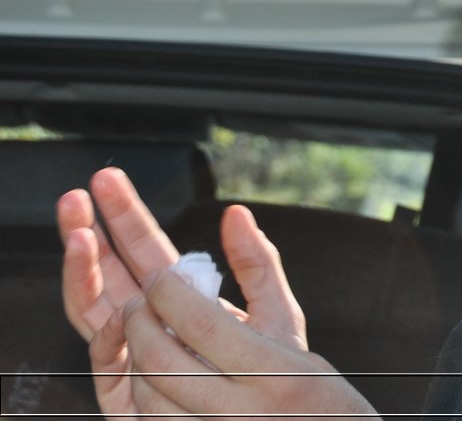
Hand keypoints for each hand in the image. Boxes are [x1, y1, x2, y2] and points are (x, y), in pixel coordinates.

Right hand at [58, 168, 315, 416]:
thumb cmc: (273, 372)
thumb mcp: (274, 310)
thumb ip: (257, 263)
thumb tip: (236, 212)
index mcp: (178, 297)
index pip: (142, 247)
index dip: (123, 215)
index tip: (107, 180)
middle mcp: (145, 322)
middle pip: (106, 272)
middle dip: (86, 234)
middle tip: (73, 199)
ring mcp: (129, 356)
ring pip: (94, 309)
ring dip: (82, 273)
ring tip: (80, 238)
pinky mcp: (124, 394)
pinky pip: (107, 360)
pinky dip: (108, 332)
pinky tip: (118, 306)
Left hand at [116, 269, 374, 420]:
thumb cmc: (304, 381)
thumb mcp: (289, 323)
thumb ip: (260, 267)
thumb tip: (233, 213)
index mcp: (273, 368)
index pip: (202, 324)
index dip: (169, 294)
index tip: (161, 278)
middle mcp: (244, 408)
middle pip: (163, 360)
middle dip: (139, 323)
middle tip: (139, 303)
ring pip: (148, 395)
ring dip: (134, 359)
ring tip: (142, 334)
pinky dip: (140, 394)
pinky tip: (149, 375)